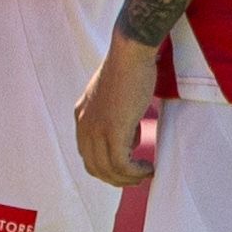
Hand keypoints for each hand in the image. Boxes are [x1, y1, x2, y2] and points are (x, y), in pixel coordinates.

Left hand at [73, 31, 163, 190]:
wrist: (130, 53)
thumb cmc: (128, 67)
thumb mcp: (114, 95)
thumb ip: (115, 114)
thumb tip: (129, 136)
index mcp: (81, 115)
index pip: (87, 153)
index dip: (106, 165)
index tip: (127, 166)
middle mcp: (84, 125)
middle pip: (94, 167)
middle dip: (116, 178)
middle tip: (137, 176)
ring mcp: (96, 129)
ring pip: (108, 170)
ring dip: (129, 178)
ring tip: (146, 173)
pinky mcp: (113, 131)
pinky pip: (121, 165)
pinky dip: (135, 172)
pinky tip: (149, 168)